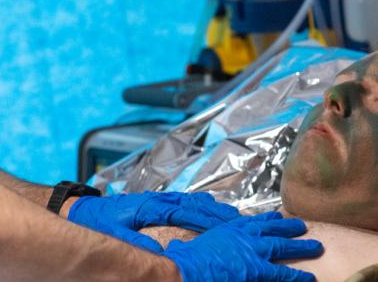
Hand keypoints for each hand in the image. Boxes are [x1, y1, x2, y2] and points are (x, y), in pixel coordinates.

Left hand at [67, 191, 239, 251]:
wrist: (79, 207)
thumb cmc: (96, 221)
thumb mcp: (114, 234)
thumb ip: (135, 244)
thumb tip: (157, 253)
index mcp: (149, 206)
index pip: (185, 211)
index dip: (207, 218)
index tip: (228, 224)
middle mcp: (155, 199)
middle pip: (193, 203)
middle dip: (217, 213)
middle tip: (241, 221)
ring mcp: (155, 199)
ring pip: (189, 201)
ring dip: (211, 208)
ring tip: (233, 216)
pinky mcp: (152, 202)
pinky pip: (182, 201)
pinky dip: (199, 205)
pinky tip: (209, 210)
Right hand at [163, 212, 322, 281]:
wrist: (185, 269)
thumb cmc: (182, 261)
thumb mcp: (184, 248)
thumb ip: (185, 246)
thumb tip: (174, 247)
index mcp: (225, 230)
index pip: (249, 221)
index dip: (264, 219)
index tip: (276, 216)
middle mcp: (241, 236)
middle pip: (270, 228)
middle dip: (288, 226)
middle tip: (303, 225)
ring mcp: (251, 251)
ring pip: (282, 246)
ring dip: (301, 246)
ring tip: (317, 246)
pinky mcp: (256, 269)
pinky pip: (283, 273)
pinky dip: (297, 275)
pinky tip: (310, 277)